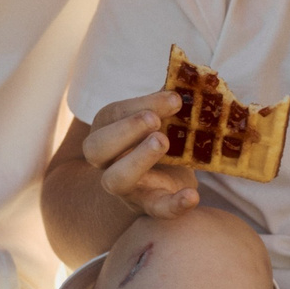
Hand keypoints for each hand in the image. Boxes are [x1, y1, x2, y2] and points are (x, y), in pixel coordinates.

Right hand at [81, 91, 200, 220]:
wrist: (165, 180)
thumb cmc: (158, 139)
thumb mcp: (161, 118)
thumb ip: (168, 102)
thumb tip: (192, 79)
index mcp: (107, 131)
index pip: (112, 115)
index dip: (138, 104)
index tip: (173, 98)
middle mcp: (107, 161)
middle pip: (97, 149)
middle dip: (125, 131)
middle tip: (155, 121)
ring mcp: (126, 187)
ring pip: (116, 180)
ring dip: (138, 160)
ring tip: (163, 142)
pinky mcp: (149, 206)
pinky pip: (156, 210)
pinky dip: (174, 205)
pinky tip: (193, 196)